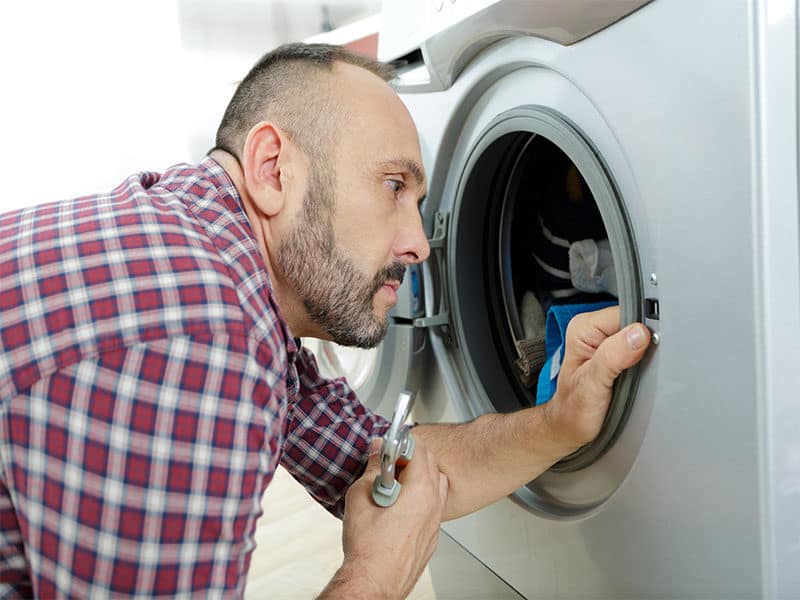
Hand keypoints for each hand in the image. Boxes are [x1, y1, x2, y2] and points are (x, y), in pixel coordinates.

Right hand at [318, 438, 448, 598]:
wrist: (374, 582)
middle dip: (411, 458)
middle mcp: (433, 504)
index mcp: (420, 490)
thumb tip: (377, 451)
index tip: (388, 446)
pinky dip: (421, 499)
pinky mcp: (431, 537)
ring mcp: (435, 522)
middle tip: (388, 464)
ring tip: (394, 485)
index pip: (420, 450)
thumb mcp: (361, 495)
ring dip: (418, 478)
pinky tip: (400, 507)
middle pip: (431, 465)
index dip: (401, 444)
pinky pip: (433, 508)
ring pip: (436, 486)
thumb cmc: (368, 547)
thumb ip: (372, 468)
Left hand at [544, 305, 650, 450]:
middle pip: (636, 322)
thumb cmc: (574, 409)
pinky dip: (646, 360)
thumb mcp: (592, 385)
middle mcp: (594, 330)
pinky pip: (641, 347)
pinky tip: (638, 374)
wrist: (571, 426)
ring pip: (641, 335)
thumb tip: (638, 334)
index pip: (626, 314)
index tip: (646, 352)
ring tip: (635, 375)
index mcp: (583, 328)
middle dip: (646, 343)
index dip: (642, 331)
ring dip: (647, 354)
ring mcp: (607, 341)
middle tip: (638, 369)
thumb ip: (612, 357)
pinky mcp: (617, 352)